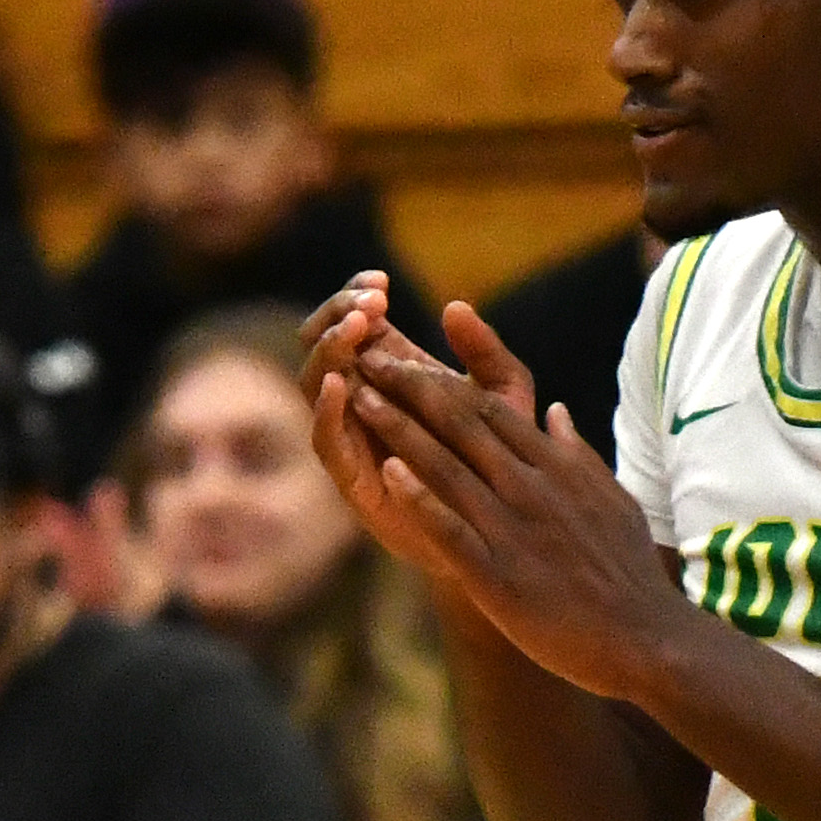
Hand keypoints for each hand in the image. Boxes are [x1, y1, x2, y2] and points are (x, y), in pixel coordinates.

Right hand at [301, 275, 531, 586]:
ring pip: (312, 383)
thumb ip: (486, 353)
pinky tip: (343, 382)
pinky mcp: (353, 479)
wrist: (507, 537)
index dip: (355, 296)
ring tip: (357, 328)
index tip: (380, 283)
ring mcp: (352, 437)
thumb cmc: (508, 465)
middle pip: (320, 343)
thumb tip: (454, 307)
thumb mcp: (505, 398)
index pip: (351, 321)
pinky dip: (325, 408)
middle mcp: (362, 401)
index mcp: (392, 375)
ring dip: (328, 351)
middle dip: (337, 314)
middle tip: (369, 302)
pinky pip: (323, 440)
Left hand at [330, 306, 691, 700]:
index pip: (491, 412)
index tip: (404, 360)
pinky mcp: (499, 574)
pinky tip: (387, 473)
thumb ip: (578, 455)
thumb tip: (555, 412)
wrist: (646, 639)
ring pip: (448, 467)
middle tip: (367, 359)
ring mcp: (514, 529)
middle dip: (411, 389)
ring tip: (359, 400)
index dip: (442, 381)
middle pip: (462, 426)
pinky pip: (452, 529)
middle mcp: (533, 488)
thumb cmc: (627, 574)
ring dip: (400, 430)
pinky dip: (420, 499)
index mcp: (557, 468)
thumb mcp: (613, 499)